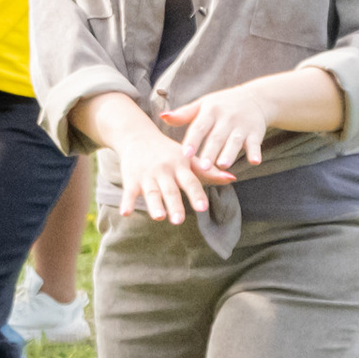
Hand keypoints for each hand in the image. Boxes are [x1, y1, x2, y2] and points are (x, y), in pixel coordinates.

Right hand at [110, 118, 229, 225]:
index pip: (190, 182)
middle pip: (170, 190)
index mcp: (180, 166)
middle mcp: (164, 170)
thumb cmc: (168, 152)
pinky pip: (129, 192)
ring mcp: (147, 175)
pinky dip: (126, 202)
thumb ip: (208, 171)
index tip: (202, 208)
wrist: (137, 136)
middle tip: (179, 221)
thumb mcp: (188, 158)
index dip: (196, 195)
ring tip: (159, 217)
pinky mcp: (131, 179)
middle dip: (174, 205)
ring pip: (151, 192)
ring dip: (154, 205)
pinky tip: (125, 213)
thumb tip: (233, 179)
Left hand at [160, 81, 280, 174]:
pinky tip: (254, 161)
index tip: (184, 154)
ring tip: (222, 165)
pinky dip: (255, 152)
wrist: (254, 98)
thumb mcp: (203, 105)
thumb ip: (184, 114)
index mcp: (210, 111)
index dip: (192, 140)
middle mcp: (226, 118)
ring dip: (230, 153)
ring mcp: (242, 125)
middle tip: (202, 166)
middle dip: (210, 152)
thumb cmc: (221, 105)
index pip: (199, 127)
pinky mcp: (256, 132)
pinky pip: (255, 143)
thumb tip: (163, 116)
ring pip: (235, 141)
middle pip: (217, 137)